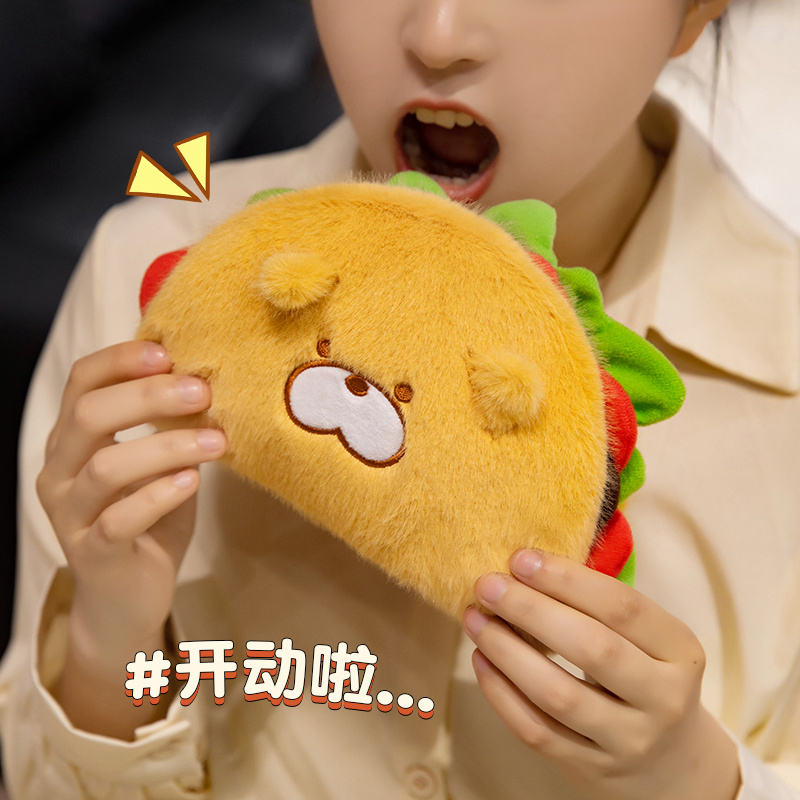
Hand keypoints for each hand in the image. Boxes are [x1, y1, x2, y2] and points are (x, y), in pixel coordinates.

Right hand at [36, 339, 227, 647]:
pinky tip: (192, 481)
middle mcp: (58, 472)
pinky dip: (159, 495)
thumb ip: (169, 427)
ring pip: (106, 466)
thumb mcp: (159, 465)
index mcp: (72, 440)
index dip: (120, 359)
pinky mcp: (91, 553)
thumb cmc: (148, 520)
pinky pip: (118, 519)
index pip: (81, 382)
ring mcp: (69, 515)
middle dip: (148, 396)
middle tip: (202, 391)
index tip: (168, 352)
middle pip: (88, 415)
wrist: (128, 598)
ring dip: (167, 446)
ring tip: (216, 440)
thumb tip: (208, 380)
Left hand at [461, 549, 741, 799]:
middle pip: (592, 649)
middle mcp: (663, 698)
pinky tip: (482, 660)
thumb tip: (526, 566)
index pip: (623, 607)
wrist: (671, 762)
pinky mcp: (593, 770)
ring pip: (558, 694)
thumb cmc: (646, 675)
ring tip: (475, 619)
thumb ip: (601, 606)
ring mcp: (628, 740)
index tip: (521, 558)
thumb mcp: (650, 640)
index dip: (568, 579)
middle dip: (531, 610)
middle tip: (487, 585)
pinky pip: (537, 731)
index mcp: (680, 651)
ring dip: (507, 651)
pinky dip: (502, 694)